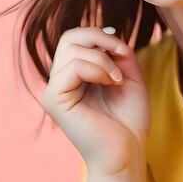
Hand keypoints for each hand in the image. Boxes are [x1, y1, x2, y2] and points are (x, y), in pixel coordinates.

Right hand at [41, 26, 150, 176]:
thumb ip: (117, 51)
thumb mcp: (128, 73)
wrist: (128, 151)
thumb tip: (106, 30)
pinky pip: (72, 66)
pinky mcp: (53, 100)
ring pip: (71, 48)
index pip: (77, 37)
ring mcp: (54, 90)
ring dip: (102, 57)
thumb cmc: (129, 118)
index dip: (102, 34)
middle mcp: (61, 80)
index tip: (123, 50)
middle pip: (69, 36)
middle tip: (121, 53)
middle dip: (100, 37)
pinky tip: (110, 83)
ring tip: (116, 78)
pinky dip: (97, 67)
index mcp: (76, 74)